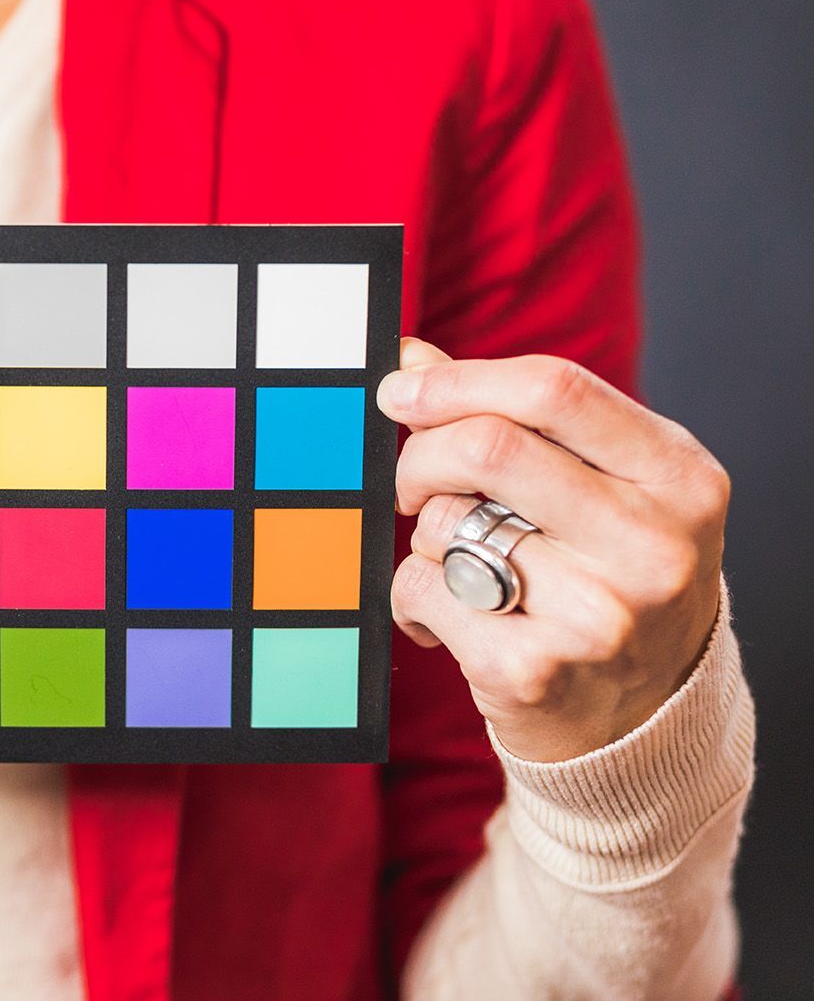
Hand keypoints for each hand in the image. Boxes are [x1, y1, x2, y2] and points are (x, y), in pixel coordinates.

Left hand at [378, 338, 728, 761]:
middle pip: (489, 447)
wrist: (643, 719)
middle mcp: (652, 544)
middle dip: (421, 455)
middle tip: (411, 482)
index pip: (553, 389)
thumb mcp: (603, 487)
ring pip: (445, 523)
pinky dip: (410, 595)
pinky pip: (420, 589)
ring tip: (464, 566)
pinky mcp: (531, 670)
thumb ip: (521, 420)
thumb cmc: (610, 578)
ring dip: (425, 535)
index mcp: (678, 477)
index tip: (400, 391)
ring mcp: (597, 614)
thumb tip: (412, 359)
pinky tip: (452, 617)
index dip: (457, 380)